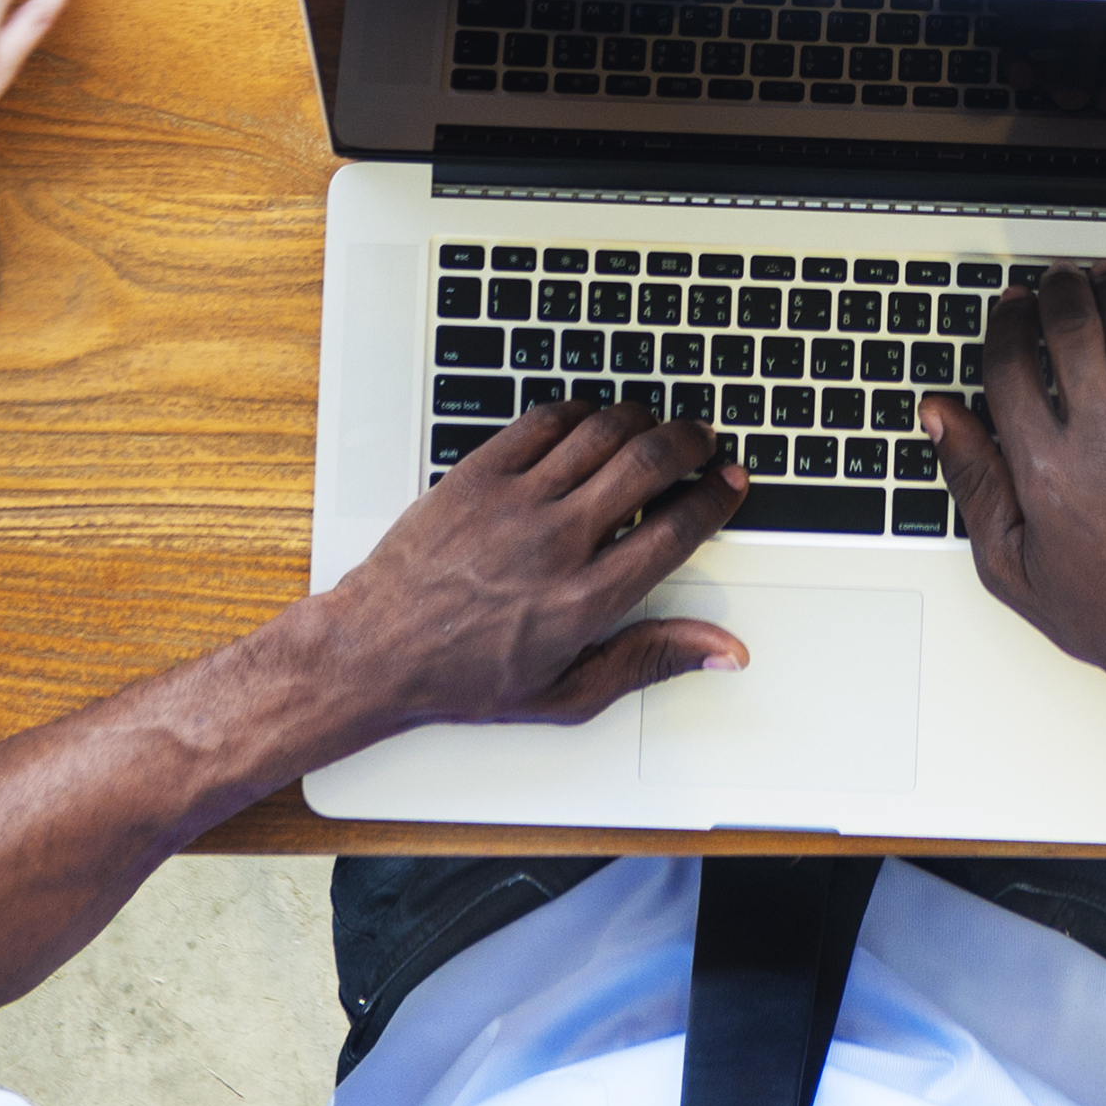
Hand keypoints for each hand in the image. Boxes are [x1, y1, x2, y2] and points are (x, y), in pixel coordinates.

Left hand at [295, 402, 748, 746]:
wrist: (375, 650)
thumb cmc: (466, 677)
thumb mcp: (568, 693)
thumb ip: (652, 661)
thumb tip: (722, 650)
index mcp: (584, 600)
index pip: (677, 530)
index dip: (717, 498)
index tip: (730, 483)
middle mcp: (555, 543)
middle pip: (650, 464)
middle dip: (692, 443)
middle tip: (704, 442)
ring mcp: (515, 502)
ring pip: (602, 432)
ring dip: (643, 420)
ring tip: (656, 428)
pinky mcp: (477, 474)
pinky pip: (544, 421)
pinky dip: (581, 412)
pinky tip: (593, 423)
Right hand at [925, 267, 1105, 715]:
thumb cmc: (1104, 609)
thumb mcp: (1010, 563)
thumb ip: (972, 480)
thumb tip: (940, 416)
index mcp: (1045, 469)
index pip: (1012, 365)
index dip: (1006, 324)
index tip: (1008, 309)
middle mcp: (1102, 440)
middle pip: (1071, 329)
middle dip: (1056, 292)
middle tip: (1053, 280)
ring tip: (1099, 278)